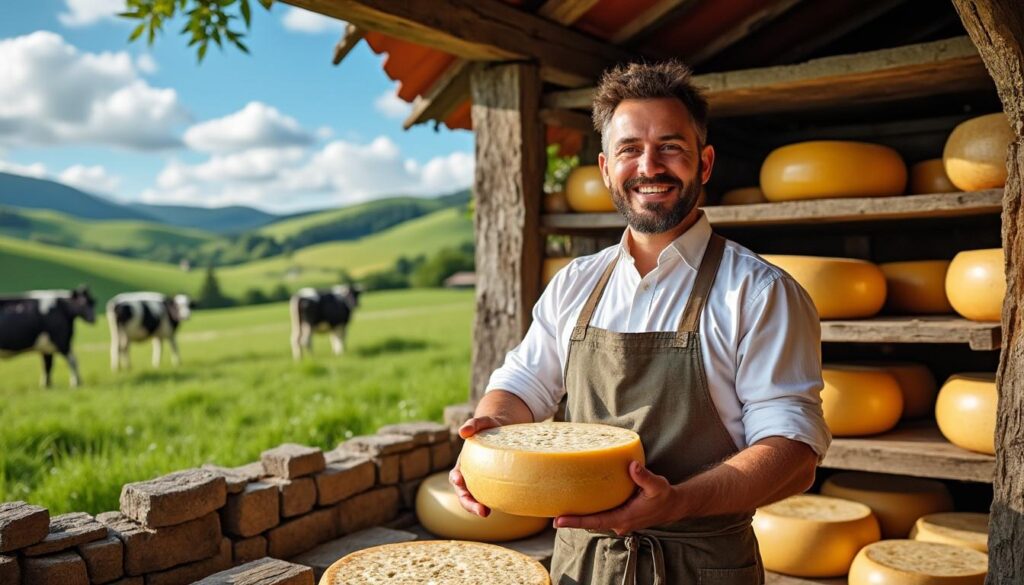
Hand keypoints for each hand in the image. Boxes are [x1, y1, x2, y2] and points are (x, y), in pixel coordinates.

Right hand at [449, 416, 504, 516]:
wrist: (502, 431)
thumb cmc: (490, 427)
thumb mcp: (483, 423)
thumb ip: (473, 424)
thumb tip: (462, 431)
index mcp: (464, 464)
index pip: (456, 476)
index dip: (456, 480)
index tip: (460, 481)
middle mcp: (470, 476)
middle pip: (464, 494)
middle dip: (469, 503)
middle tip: (481, 511)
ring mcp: (480, 482)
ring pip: (475, 499)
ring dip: (477, 508)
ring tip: (486, 513)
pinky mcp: (493, 485)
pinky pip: (490, 496)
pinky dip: (492, 503)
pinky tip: (502, 506)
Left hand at [553, 461, 677, 535]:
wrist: (673, 505)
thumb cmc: (664, 496)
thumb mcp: (657, 485)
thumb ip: (644, 476)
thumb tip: (632, 466)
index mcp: (625, 518)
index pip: (596, 522)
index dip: (577, 521)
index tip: (559, 521)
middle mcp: (619, 523)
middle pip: (591, 523)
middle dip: (573, 520)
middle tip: (552, 515)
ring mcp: (619, 521)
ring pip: (595, 520)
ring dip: (579, 516)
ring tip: (559, 510)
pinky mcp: (619, 516)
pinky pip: (600, 515)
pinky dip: (589, 511)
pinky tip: (579, 504)